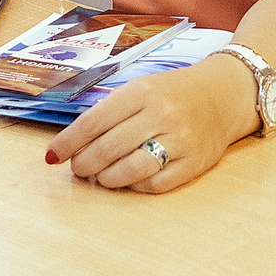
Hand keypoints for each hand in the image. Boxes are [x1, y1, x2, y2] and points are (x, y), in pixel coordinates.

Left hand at [46, 58, 254, 193]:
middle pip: (108, 148)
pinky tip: (130, 180)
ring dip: (107, 179)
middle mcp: (161, 114)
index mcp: (141, 92)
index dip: (68, 143)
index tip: (52, 156)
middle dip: (84, 164)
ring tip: (101, 177)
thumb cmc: (172, 93)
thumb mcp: (140, 89)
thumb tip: (72, 145)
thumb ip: (109, 113)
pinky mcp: (195, 162)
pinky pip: (156, 183)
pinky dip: (136, 186)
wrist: (223, 95)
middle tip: (78, 169)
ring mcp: (180, 139)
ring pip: (130, 169)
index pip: (93, 122)